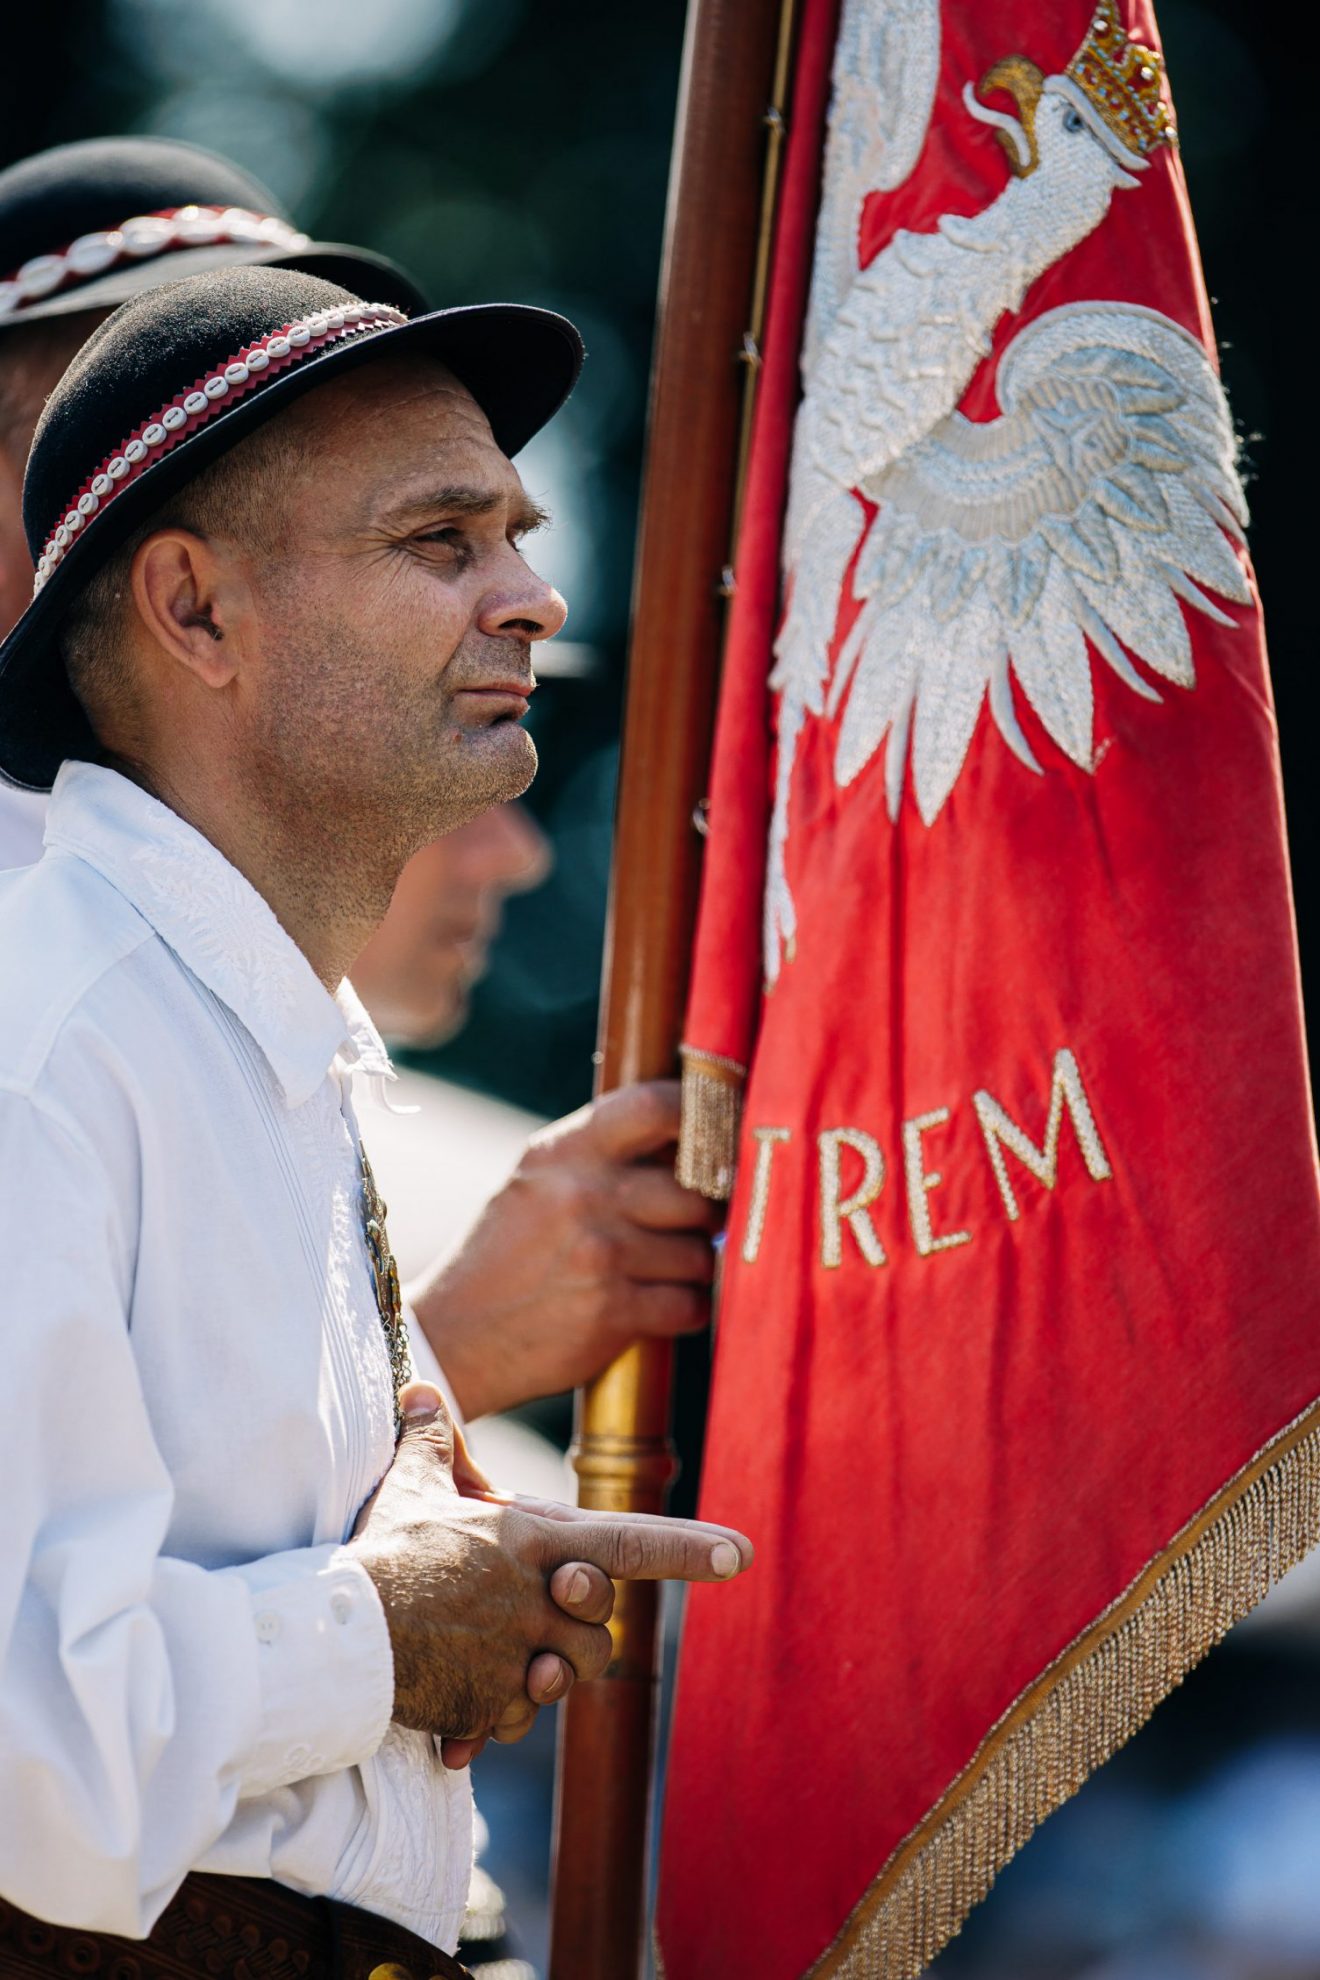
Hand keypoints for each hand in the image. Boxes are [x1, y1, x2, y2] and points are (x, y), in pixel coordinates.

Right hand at [350, 1384, 751, 1765]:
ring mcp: (519, 1654)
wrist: (335, 1633)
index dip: (687, 1548)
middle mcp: (538, 1596)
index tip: (739, 1554)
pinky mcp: (492, 1702)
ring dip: (544, 1676)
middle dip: (582, 1633)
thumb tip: (418, 1391)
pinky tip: (461, 1699)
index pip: (628, 1540)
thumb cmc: (377, 1553)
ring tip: (496, 1660)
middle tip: (538, 1624)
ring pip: (572, 1677)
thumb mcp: (409, 1488)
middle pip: (603, 1629)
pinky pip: (519, 1718)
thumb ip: (429, 1442)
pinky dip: (496, 1715)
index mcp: (533, 1541)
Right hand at [410, 1080, 721, 1418]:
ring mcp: (600, 1255)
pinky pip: (691, 1304)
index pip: (652, 1107)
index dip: (699, 1116)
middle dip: (706, 1215)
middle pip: (695, 1191)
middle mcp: (583, 1195)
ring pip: (700, 1254)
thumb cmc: (503, 1258)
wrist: (454, 1339)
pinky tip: (655, 1310)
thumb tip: (689, 1140)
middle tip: (692, 1228)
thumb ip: (598, 1157)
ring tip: (659, 1275)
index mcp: (562, 1153)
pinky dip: (684, 1311)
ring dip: (693, 1270)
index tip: (717, 1135)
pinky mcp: (612, 1312)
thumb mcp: (534, 1185)